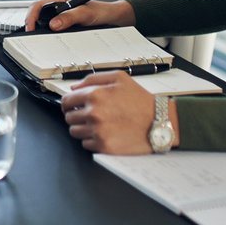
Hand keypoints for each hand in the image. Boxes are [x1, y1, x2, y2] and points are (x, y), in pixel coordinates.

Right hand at [22, 0, 135, 31]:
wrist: (111, 18)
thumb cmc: (100, 11)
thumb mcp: (86, 13)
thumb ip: (70, 17)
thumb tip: (54, 24)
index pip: (38, 5)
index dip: (31, 16)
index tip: (31, 28)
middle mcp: (58, 7)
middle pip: (37, 14)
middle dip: (31, 24)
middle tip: (31, 36)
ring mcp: (60, 17)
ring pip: (42, 23)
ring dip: (39, 31)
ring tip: (38, 40)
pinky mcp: (63, 25)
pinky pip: (51, 30)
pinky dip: (47, 36)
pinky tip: (49, 42)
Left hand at [60, 72, 177, 153]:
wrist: (160, 121)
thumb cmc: (141, 100)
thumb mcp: (119, 78)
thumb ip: (93, 79)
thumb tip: (74, 88)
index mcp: (95, 95)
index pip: (66, 101)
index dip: (68, 103)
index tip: (72, 106)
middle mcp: (93, 114)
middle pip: (69, 118)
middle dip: (76, 115)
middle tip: (90, 115)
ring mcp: (98, 131)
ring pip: (75, 132)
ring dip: (83, 128)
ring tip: (98, 125)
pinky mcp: (104, 146)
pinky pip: (86, 144)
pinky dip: (92, 140)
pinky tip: (105, 133)